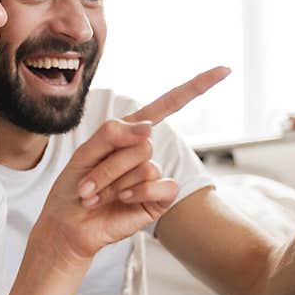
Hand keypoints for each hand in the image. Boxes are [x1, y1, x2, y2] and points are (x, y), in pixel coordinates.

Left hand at [33, 66, 230, 266]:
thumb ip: (112, 133)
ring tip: (96, 196)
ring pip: (144, 165)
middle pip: (141, 142)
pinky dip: (136, 193)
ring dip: (113, 183)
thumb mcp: (85, 152)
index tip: (225, 70)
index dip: (196, 87)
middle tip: (87, 185)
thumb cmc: (74, 188)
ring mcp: (154, 175)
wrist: (69, 225)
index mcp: (130, 132)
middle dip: (107, 165)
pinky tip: (121, 201)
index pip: (167, 105)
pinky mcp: (160, 197)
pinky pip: (159, 185)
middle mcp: (145, 151)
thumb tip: (149, 128)